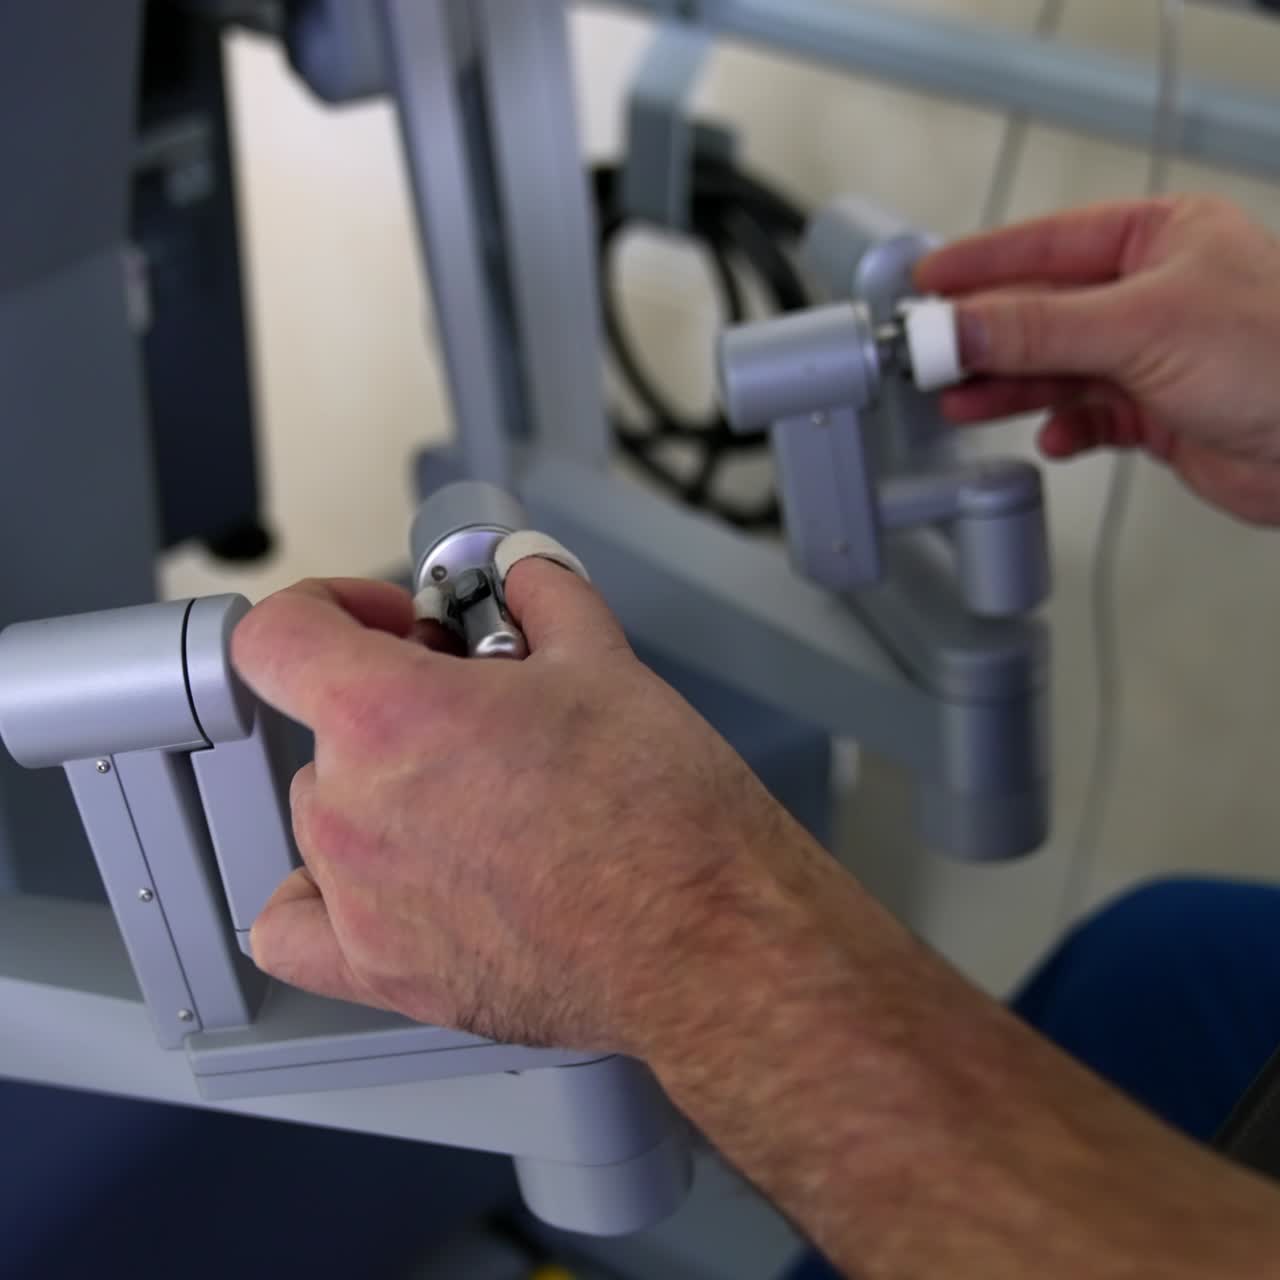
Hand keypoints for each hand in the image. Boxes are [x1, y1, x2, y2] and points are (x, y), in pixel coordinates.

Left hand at [231, 570, 813, 1055]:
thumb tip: (525, 578)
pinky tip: (383, 882)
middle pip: (329, 730)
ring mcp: (358, 900)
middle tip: (484, 720)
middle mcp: (353, 809)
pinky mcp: (383, 975)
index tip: (386, 621)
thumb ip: (543, 597)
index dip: (329, 606)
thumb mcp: (605, 661)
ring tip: (477, 805)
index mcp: (388, 714)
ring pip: (328, 817)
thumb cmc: (663, 815)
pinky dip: (321, 898)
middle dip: (399, 708)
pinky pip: (294, 929)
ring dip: (384, 793)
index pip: (279, 634)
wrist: (707, 939)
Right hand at [916, 195, 1279, 524]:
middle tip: (928, 354)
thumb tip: (959, 323)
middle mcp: (1155, 294)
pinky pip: (1088, 417)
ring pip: (1058, 367)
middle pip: (1043, 310)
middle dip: (985, 336)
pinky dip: (1063, 428)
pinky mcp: (1157, 413)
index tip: (927, 282)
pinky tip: (1051, 436)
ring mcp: (1154, 356)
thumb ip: (1037, 327)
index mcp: (1161, 239)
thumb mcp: (1141, 326)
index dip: (982, 262)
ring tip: (960, 399)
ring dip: (1009, 386)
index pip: (1048, 243)